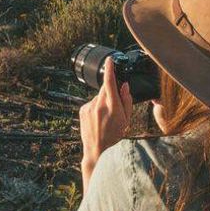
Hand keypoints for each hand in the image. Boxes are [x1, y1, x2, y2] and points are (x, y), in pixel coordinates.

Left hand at [79, 58, 132, 187]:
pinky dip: (96, 107)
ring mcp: (89, 107)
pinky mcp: (82, 110)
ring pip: (98, 97)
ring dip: (103, 102)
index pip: (110, 82)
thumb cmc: (115, 136)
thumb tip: (124, 86)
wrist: (97, 150)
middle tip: (114, 106)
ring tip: (105, 118)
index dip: (110, 69)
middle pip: (105, 89)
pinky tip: (98, 119)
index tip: (110, 60)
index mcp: (113, 107)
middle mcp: (99, 105)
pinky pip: (92, 103)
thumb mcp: (126, 120)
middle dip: (110, 92)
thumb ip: (126, 101)